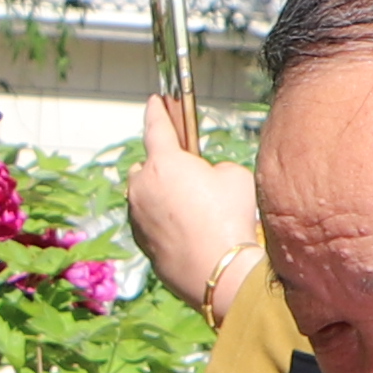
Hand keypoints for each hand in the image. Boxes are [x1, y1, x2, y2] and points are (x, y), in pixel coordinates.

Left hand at [125, 93, 263, 321]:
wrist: (220, 271)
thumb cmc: (230, 218)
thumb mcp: (235, 176)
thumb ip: (214, 168)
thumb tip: (205, 179)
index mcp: (163, 161)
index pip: (155, 125)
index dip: (157, 110)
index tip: (155, 100)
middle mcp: (142, 186)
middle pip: (146, 165)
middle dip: (163, 165)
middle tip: (188, 173)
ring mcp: (137, 216)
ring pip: (144, 195)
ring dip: (160, 194)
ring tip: (190, 206)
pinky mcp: (141, 242)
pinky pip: (149, 221)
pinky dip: (162, 220)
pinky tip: (186, 229)